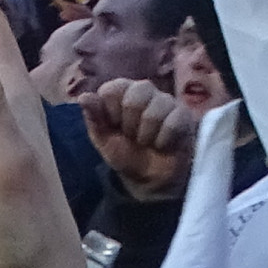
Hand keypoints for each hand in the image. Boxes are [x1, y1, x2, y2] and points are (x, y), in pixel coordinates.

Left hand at [80, 79, 194, 200]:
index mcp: (121, 91)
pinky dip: (163, 140)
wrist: (150, 179)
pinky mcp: (183, 115)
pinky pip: (173, 122)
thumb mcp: (103, 139)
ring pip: (155, 111)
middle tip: (133, 136)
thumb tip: (83, 97)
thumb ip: (93, 118)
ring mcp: (166, 101)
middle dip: (130, 125)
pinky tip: (163, 144)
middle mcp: (144, 89)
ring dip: (146, 135)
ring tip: (147, 141)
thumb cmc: (124, 153)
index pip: (111, 89)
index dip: (111, 113)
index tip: (115, 126)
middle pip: (134, 97)